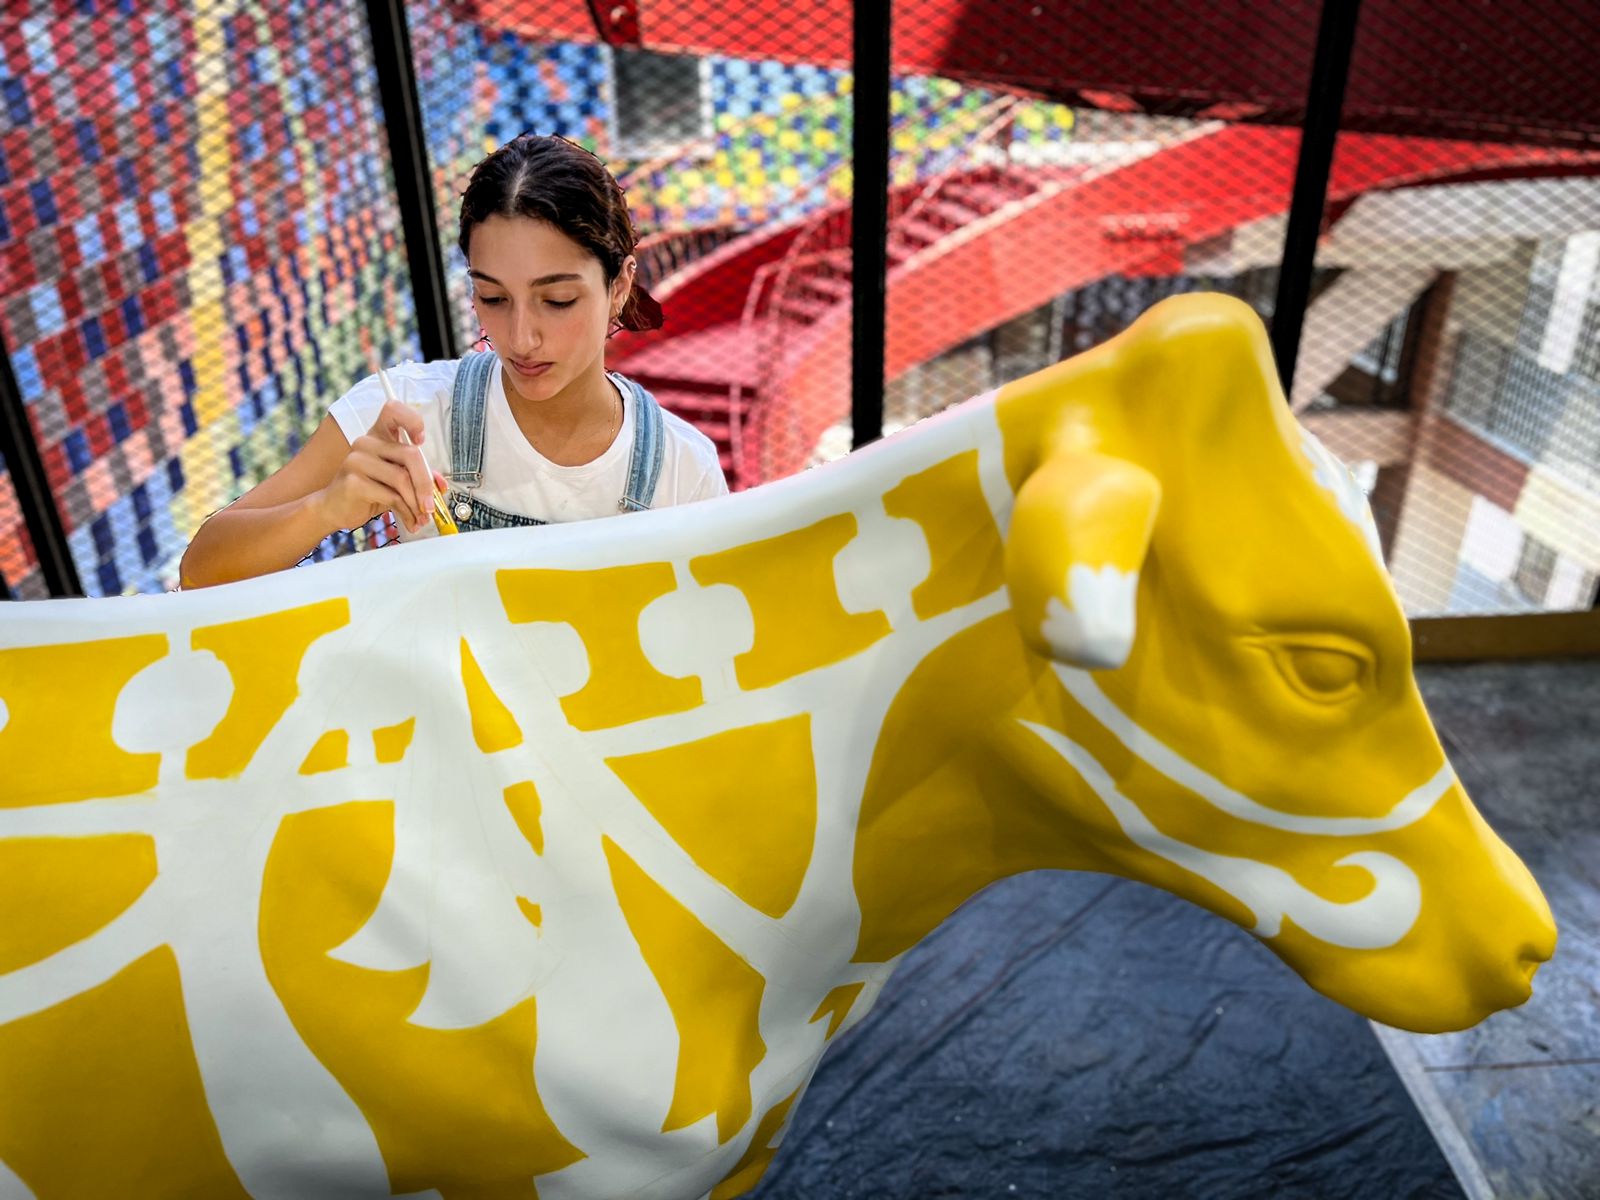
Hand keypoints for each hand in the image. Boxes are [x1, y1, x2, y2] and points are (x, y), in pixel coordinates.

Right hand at [314, 399, 448, 533]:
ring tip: (421, 518)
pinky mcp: (353, 482)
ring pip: (402, 479)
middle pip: (410, 455)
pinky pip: (391, 496)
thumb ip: (416, 476)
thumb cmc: (366, 490)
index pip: (393, 410)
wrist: (333, 508)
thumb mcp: (395, 481)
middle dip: (426, 484)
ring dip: (417, 503)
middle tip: (431, 505)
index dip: (412, 421)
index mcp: (378, 436)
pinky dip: (406, 512)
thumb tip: (440, 484)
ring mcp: (357, 460)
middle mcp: (366, 442)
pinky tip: (409, 521)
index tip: (421, 441)